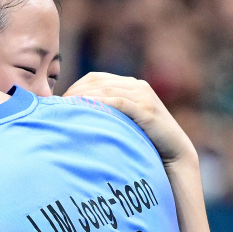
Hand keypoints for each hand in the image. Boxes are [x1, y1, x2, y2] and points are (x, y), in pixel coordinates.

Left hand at [63, 73, 195, 166]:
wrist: (175, 153)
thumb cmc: (147, 143)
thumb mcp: (126, 123)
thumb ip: (109, 115)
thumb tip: (79, 120)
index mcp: (132, 85)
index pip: (96, 78)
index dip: (76, 86)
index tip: (59, 101)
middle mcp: (138, 86)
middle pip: (98, 82)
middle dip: (75, 91)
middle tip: (57, 105)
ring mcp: (144, 96)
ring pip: (106, 90)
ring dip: (83, 97)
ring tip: (65, 108)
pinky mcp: (147, 110)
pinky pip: (118, 102)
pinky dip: (100, 104)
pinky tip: (84, 110)